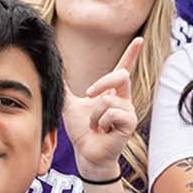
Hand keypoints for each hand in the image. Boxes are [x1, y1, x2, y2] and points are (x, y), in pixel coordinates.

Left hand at [64, 37, 143, 184]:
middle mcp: (123, 99)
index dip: (131, 53)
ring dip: (94, 114)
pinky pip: (112, 113)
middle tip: (88, 94)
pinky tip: (103, 131)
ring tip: (95, 126)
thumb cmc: (82, 131)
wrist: (86, 153)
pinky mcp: (130, 122)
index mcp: (112, 92)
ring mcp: (128, 111)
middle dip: (102, 83)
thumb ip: (65, 88)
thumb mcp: (70, 105)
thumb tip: (54, 72)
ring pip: (108, 99)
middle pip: (121, 75)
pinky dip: (101, 122)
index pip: (124, 68)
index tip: (139, 39)